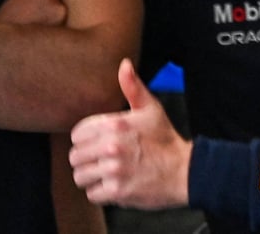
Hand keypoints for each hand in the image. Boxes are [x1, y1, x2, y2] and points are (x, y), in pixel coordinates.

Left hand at [70, 58, 190, 208]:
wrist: (184, 171)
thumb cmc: (165, 139)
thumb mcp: (150, 108)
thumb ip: (133, 87)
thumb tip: (124, 64)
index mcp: (115, 124)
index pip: (77, 134)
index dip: (84, 139)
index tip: (96, 143)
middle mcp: (111, 146)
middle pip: (75, 157)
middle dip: (86, 159)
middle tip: (101, 160)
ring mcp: (114, 170)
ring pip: (80, 177)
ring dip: (91, 177)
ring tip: (106, 173)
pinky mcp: (117, 191)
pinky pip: (92, 194)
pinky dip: (100, 192)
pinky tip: (113, 185)